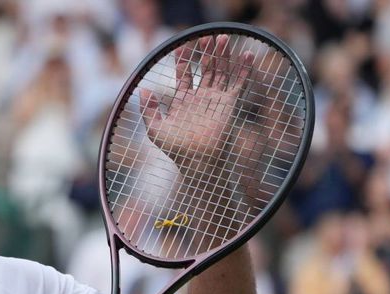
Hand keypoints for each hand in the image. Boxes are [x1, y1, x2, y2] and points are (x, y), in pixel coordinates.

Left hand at [141, 34, 253, 170]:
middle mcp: (200, 98)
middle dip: (206, 52)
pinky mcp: (229, 104)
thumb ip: (148, 110)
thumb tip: (143, 90)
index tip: (181, 47)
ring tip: (223, 38)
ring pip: (221, 72)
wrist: (198, 161)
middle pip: (205, 69)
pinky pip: (238, 83)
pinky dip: (243, 69)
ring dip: (223, 55)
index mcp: (183, 101)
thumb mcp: (155, 129)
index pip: (184, 74)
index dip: (183, 60)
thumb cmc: (175, 150)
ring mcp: (216, 100)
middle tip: (206, 37)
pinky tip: (246, 54)